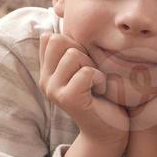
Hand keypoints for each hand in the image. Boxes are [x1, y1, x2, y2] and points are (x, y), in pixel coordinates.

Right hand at [38, 32, 129, 150]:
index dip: (75, 44)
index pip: (52, 37)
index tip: (85, 65)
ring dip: (93, 67)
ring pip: (73, 54)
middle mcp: (45, 80)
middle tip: (92, 75)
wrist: (111, 130)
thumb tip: (55, 26)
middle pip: (60, 41)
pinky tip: (100, 92)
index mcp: (47, 70)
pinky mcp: (67, 99)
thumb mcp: (87, 67)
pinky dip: (100, 79)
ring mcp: (53, 90)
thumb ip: (73, 50)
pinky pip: (86, 72)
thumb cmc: (105, 95)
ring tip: (96, 84)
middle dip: (83, 53)